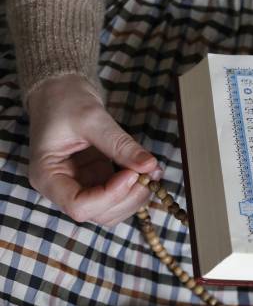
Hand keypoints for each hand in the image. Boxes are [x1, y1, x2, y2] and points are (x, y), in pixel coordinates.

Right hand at [27, 75, 161, 225]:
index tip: (132, 174)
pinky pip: (119, 196)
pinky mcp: (97, 180)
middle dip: (128, 197)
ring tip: (152, 170)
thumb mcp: (92, 118)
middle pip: (99, 213)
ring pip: (112, 211)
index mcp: (47, 176)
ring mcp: (81, 186)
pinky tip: (148, 170)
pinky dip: (137, 188)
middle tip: (149, 172)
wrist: (61, 92)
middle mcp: (62, 188)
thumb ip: (120, 144)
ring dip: (136, 196)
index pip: (79, 206)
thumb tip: (150, 166)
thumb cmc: (65, 101)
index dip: (110, 196)